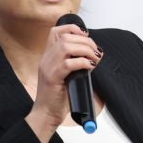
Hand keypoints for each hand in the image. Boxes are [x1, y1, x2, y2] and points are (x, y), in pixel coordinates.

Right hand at [25, 22, 99, 142]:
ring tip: (94, 58)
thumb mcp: (63, 75)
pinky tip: (90, 67)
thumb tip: (91, 54)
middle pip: (65, 37)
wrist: (46, 114)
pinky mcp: (53, 78)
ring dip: (85, 50)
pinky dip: (82, 62)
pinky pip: (68, 63)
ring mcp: (48, 68)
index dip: (72, 29)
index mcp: (48, 57)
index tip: (86, 36)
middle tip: (96, 51)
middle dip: (85, 41)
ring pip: (66, 47)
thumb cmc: (57, 97)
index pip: (55, 32)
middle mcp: (46, 59)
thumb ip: (71, 63)